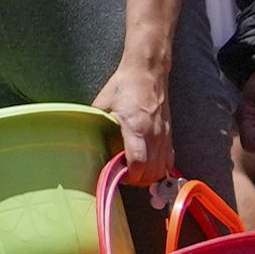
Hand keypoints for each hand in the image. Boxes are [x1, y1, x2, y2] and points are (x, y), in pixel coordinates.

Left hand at [96, 56, 172, 172]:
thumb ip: (97, 123)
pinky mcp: (169, 134)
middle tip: (123, 176)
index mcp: (136, 128)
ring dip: (148, 176)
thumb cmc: (124, 87)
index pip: (138, 163)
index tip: (118, 175)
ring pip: (161, 169)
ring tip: (134, 173)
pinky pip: (169, 161)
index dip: (129, 176)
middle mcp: (154, 135)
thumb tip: (85, 139)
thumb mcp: (103, 104)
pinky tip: (149, 167)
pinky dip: (160, 169)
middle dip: (137, 180)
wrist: (148, 73)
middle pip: (151, 172)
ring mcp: (164, 136)